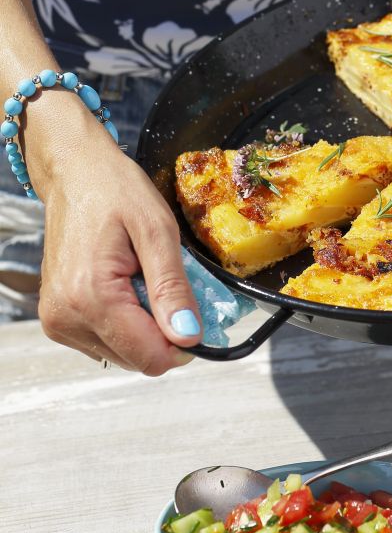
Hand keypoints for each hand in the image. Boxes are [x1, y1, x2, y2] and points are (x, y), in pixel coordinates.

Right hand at [33, 119, 201, 374]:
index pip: (149, 357)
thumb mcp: (158, 231)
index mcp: (91, 298)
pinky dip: (124, 321)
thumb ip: (173, 288)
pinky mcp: (57, 319)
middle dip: (162, 329)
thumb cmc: (114, 191)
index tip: (193, 309)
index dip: (182, 340)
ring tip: (141, 278)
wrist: (74, 173)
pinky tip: (125, 285)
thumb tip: (188, 335)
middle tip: (165, 283)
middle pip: (137, 359)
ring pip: (123, 353)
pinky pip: (105, 340)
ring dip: (143, 325)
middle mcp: (66, 318)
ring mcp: (58, 321)